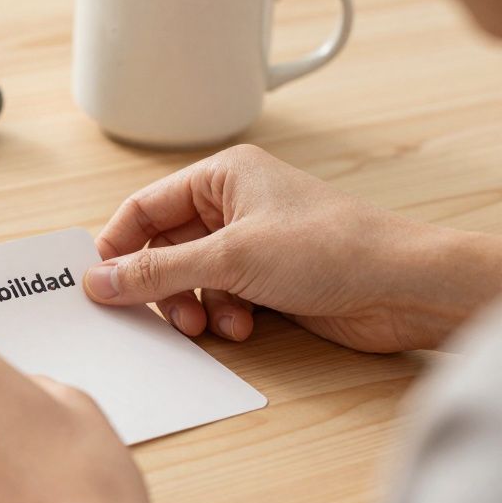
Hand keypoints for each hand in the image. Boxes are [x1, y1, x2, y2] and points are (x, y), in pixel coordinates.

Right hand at [84, 144, 501, 351]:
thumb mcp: (230, 258)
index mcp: (221, 176)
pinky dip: (223, 316)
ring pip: (191, 279)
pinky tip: (244, 326)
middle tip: (165, 314)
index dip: (119, 245)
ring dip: (195, 306)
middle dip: (164, 286)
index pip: (145, 207)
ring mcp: (251, 244)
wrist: (403, 287)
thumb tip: (100, 280)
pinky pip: (220, 298)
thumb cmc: (332, 248)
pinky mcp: (268, 279)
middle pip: (165, 249)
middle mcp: (233, 205)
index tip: (102, 283)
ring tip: (210, 324)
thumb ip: (158, 272)